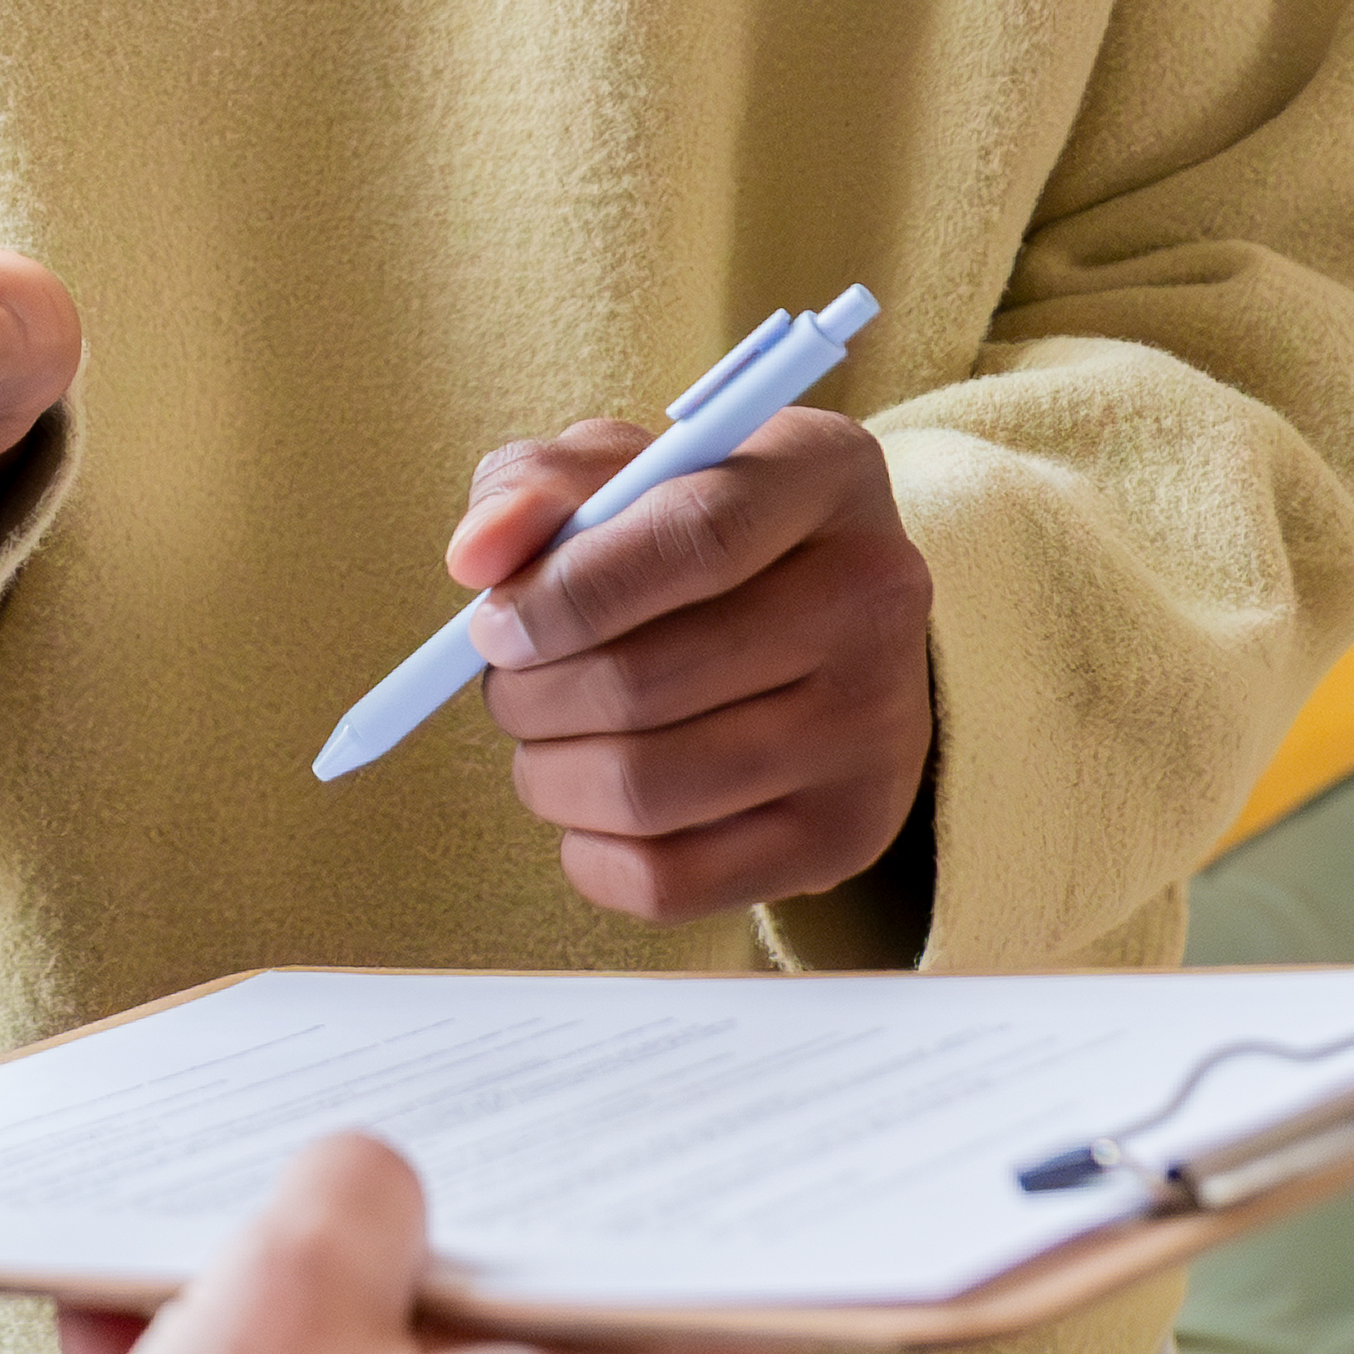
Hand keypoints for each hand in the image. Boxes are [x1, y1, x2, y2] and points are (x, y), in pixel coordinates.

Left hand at [442, 408, 934, 917]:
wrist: (826, 629)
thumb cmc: (695, 535)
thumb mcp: (620, 473)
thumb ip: (536, 488)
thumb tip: (477, 555)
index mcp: (822, 476)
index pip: (693, 538)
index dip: (566, 593)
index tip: (492, 626)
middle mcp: (876, 599)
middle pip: (646, 681)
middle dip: (529, 695)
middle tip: (505, 684)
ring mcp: (875, 729)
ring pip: (645, 787)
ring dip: (546, 772)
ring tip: (542, 739)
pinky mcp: (848, 834)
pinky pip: (668, 880)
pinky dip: (589, 851)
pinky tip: (592, 805)